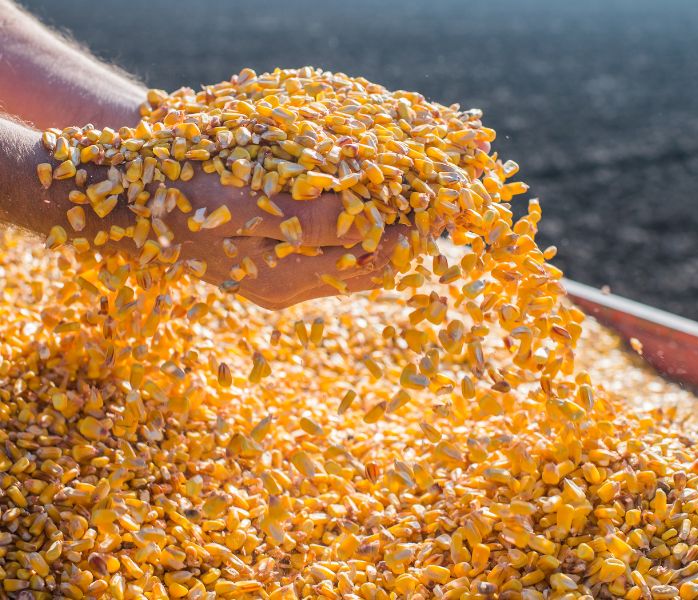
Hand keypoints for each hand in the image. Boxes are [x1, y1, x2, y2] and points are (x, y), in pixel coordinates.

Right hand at [79, 167, 405, 309]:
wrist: (134, 209)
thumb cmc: (185, 198)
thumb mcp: (244, 204)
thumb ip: (308, 220)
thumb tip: (370, 227)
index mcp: (283, 279)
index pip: (364, 263)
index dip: (402, 237)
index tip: (434, 211)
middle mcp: (287, 291)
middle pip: (364, 273)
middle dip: (400, 244)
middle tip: (435, 212)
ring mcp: (281, 285)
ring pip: (351, 270)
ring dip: (381, 243)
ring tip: (412, 213)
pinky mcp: (274, 271)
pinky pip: (329, 264)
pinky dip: (354, 242)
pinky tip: (368, 220)